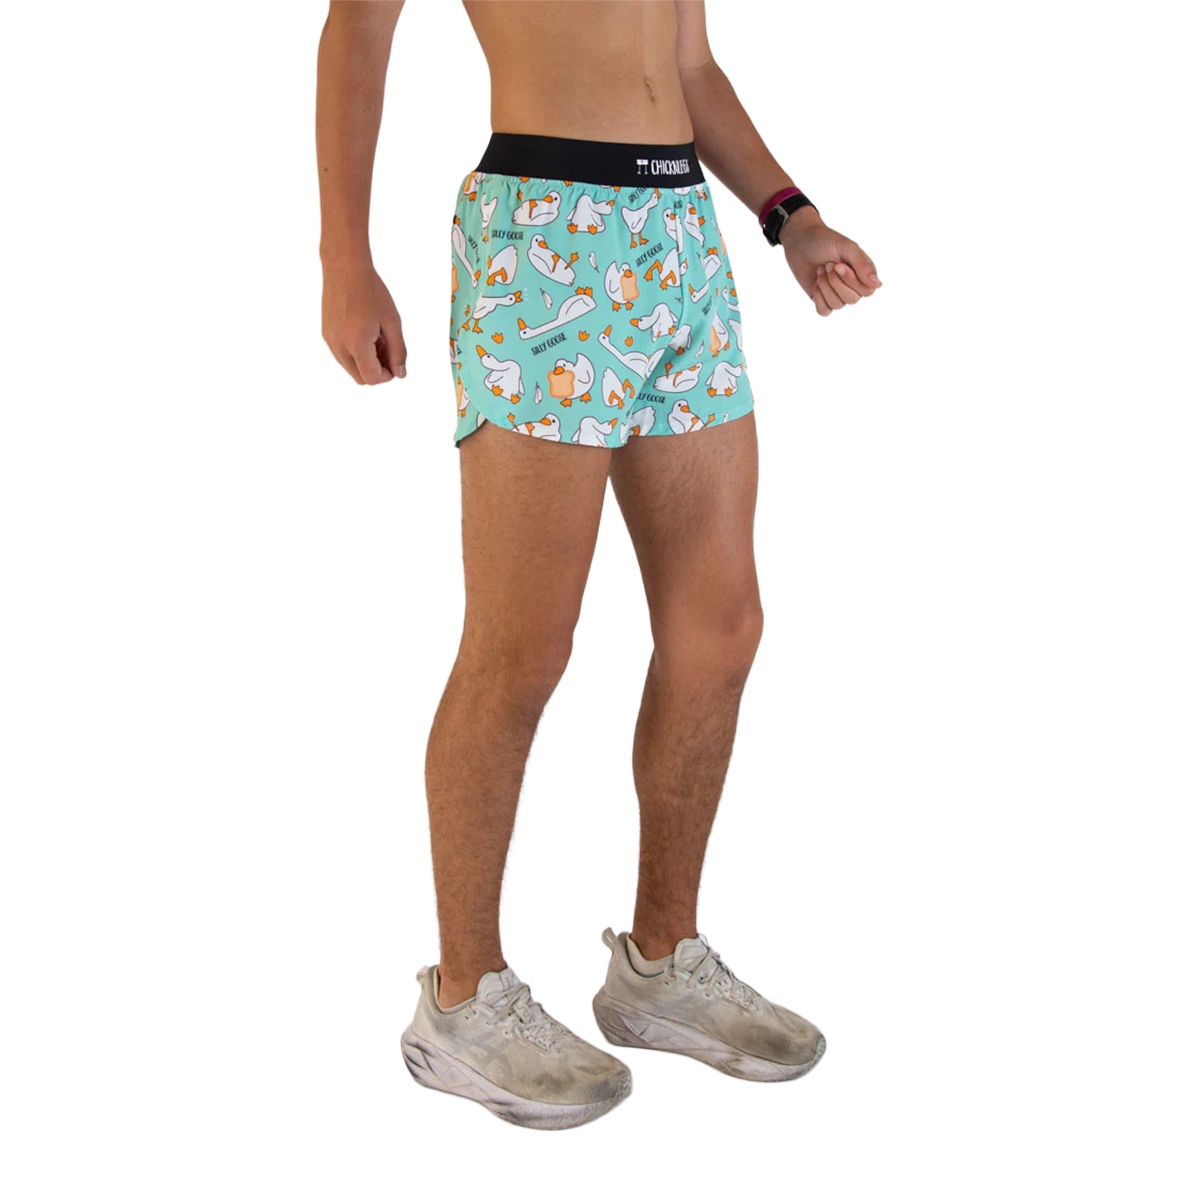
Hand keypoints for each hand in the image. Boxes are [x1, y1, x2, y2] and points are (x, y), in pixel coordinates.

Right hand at [321, 261, 406, 384]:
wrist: (345, 268)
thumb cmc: (370, 291)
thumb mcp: (392, 322)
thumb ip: (398, 351)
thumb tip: (400, 373)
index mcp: (356, 343)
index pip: (371, 378)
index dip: (387, 375)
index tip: (394, 361)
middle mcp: (339, 345)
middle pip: (360, 378)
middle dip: (377, 370)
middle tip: (387, 349)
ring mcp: (330, 340)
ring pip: (350, 368)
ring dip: (366, 362)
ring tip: (376, 338)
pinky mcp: (326, 334)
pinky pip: (342, 355)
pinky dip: (355, 353)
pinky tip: (364, 333)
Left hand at [780, 208, 881, 316]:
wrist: (800, 242)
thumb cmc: (825, 241)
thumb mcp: (846, 247)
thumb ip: (863, 264)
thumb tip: (877, 284)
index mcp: (863, 274)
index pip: (867, 291)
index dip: (851, 281)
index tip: (838, 264)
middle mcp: (853, 287)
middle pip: (852, 300)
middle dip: (836, 282)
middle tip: (827, 265)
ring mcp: (837, 294)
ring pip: (837, 305)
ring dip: (825, 286)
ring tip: (820, 269)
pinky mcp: (822, 300)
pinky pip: (824, 311)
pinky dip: (818, 298)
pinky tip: (816, 283)